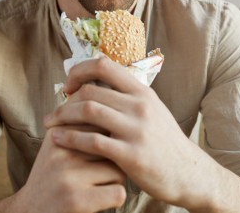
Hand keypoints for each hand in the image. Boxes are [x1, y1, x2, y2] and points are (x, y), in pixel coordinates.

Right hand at [16, 124, 126, 212]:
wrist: (29, 211)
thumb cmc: (52, 176)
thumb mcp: (57, 146)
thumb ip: (79, 126)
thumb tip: (113, 105)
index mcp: (58, 133)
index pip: (100, 122)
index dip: (109, 138)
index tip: (101, 152)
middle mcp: (61, 151)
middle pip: (112, 145)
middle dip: (115, 157)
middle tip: (103, 169)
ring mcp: (68, 175)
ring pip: (118, 170)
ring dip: (115, 180)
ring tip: (98, 185)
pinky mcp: (76, 200)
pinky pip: (118, 193)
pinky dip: (115, 198)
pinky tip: (101, 199)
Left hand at [44, 57, 207, 207]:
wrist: (188, 174)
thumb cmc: (164, 143)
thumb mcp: (152, 110)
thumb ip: (128, 98)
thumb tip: (99, 84)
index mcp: (142, 92)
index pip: (104, 65)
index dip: (80, 71)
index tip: (68, 85)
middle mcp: (140, 106)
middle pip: (90, 91)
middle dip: (65, 101)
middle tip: (53, 113)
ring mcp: (136, 129)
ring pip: (88, 111)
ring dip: (63, 117)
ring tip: (51, 125)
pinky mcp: (131, 154)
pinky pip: (93, 141)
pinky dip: (71, 139)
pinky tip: (59, 140)